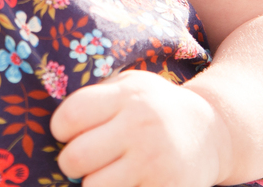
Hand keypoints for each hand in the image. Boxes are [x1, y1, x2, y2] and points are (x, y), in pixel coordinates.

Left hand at [50, 70, 230, 186]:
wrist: (212, 133)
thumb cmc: (155, 107)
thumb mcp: (130, 86)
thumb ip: (95, 95)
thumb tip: (50, 115)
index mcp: (128, 96)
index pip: (70, 116)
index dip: (59, 128)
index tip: (66, 133)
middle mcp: (142, 127)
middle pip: (76, 157)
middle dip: (70, 162)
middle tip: (82, 159)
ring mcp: (155, 163)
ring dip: (92, 183)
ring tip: (104, 172)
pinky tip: (126, 181)